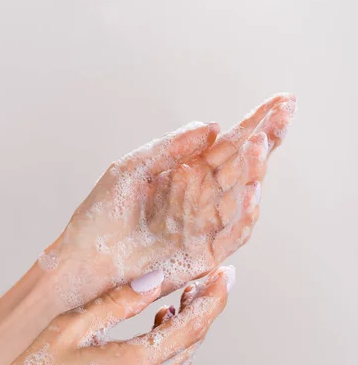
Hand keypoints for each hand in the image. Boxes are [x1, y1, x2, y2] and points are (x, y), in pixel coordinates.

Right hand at [0, 265, 233, 364]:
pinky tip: (156, 333)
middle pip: (192, 344)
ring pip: (180, 362)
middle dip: (203, 311)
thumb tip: (157, 281)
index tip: (225, 276)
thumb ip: (119, 302)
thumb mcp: (72, 326)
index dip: (213, 298)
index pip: (192, 325)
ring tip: (179, 303)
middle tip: (207, 283)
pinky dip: (167, 353)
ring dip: (185, 332)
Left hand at [40, 93, 294, 310]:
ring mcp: (204, 228)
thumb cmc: (101, 217)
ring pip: (240, 198)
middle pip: (241, 168)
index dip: (254, 125)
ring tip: (258, 146)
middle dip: (264, 141)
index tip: (280, 102)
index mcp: (186, 175)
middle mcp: (201, 199)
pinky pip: (231, 235)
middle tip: (282, 115)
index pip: (227, 147)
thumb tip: (214, 126)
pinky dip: (243, 216)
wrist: (83, 262)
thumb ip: (171, 148)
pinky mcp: (202, 256)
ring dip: (253, 173)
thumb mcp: (132, 169)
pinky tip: (251, 192)